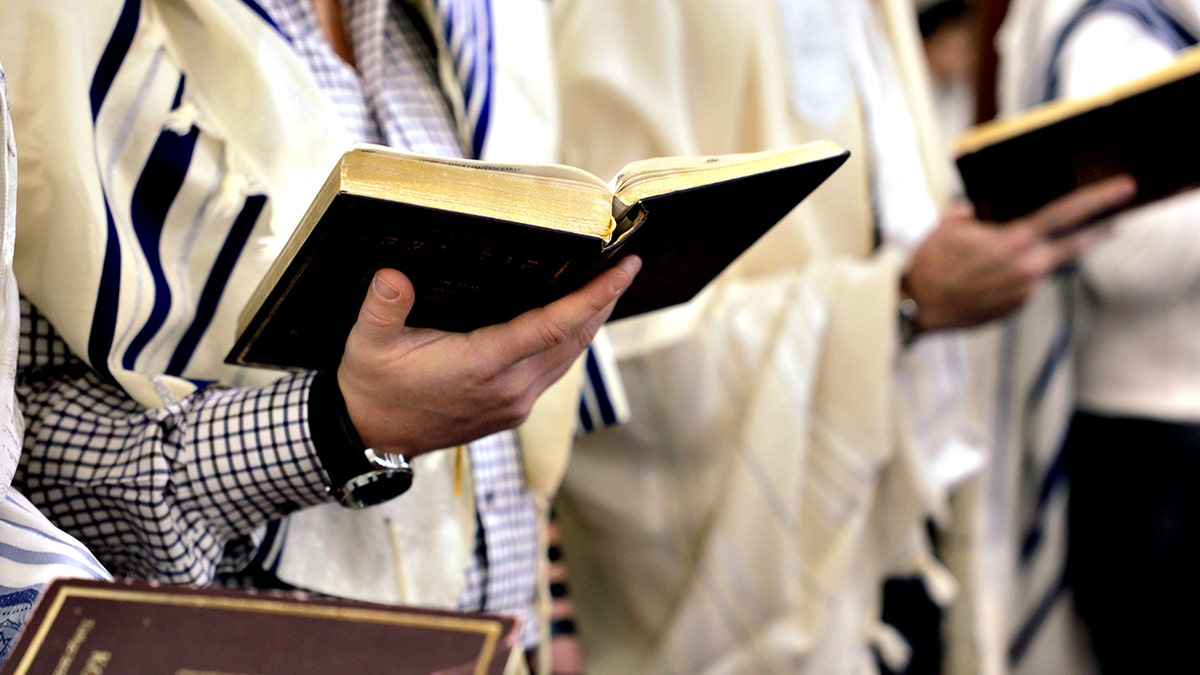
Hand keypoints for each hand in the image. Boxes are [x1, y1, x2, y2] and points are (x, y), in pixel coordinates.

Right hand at [336, 256, 641, 456]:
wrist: (370, 438)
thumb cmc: (372, 388)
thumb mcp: (368, 344)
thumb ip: (382, 308)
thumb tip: (392, 277)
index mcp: (481, 366)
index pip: (553, 327)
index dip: (593, 297)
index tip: (623, 271)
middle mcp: (509, 388)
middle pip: (575, 340)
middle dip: (604, 301)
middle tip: (627, 265)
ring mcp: (514, 403)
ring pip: (570, 358)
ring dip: (593, 322)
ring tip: (609, 286)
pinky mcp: (512, 410)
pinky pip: (555, 371)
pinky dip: (572, 342)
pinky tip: (575, 322)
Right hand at [902, 176, 1135, 332]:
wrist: (916, 306)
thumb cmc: (930, 264)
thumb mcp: (949, 225)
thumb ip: (972, 213)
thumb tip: (977, 210)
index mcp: (1014, 241)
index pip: (1066, 215)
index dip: (1098, 200)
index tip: (1122, 190)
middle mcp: (1027, 268)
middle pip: (1075, 246)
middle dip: (1098, 231)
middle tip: (1115, 220)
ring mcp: (1024, 292)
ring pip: (1047, 267)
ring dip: (1045, 255)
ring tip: (1028, 249)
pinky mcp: (1015, 308)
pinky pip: (1027, 285)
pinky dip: (1019, 276)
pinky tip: (994, 275)